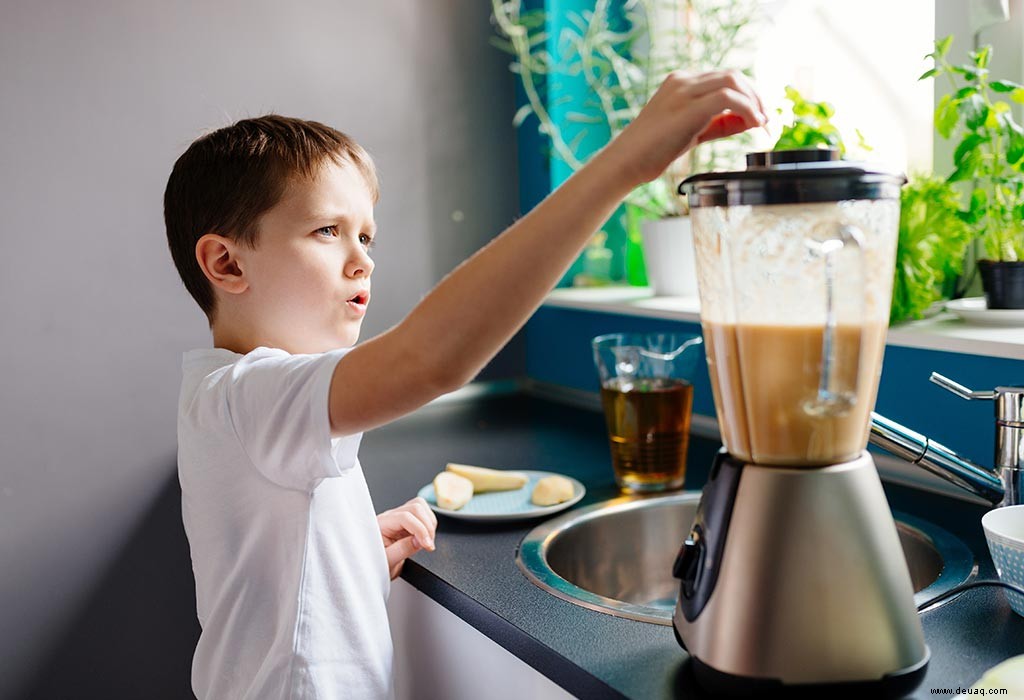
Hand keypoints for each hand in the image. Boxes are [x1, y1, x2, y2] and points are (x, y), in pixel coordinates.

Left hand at [377, 497, 437, 579]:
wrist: (374, 568)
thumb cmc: (377, 564)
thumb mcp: (388, 561)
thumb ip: (402, 549)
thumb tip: (419, 541)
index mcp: (381, 524)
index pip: (405, 517)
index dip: (420, 530)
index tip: (427, 545)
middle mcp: (390, 517)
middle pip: (415, 507)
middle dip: (427, 526)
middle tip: (428, 545)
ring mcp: (399, 516)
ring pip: (420, 506)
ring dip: (429, 523)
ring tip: (426, 541)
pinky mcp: (407, 520)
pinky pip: (423, 512)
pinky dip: (429, 523)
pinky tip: (425, 537)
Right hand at [607, 70, 765, 185]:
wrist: (626, 161)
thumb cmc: (652, 151)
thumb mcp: (690, 132)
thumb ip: (718, 124)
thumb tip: (748, 121)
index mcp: (680, 83)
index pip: (724, 78)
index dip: (748, 95)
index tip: (759, 116)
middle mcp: (683, 81)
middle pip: (733, 75)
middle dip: (756, 96)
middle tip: (766, 120)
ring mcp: (684, 92)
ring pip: (733, 81)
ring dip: (754, 101)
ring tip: (761, 124)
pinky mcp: (688, 108)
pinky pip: (728, 98)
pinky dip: (747, 110)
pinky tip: (752, 125)